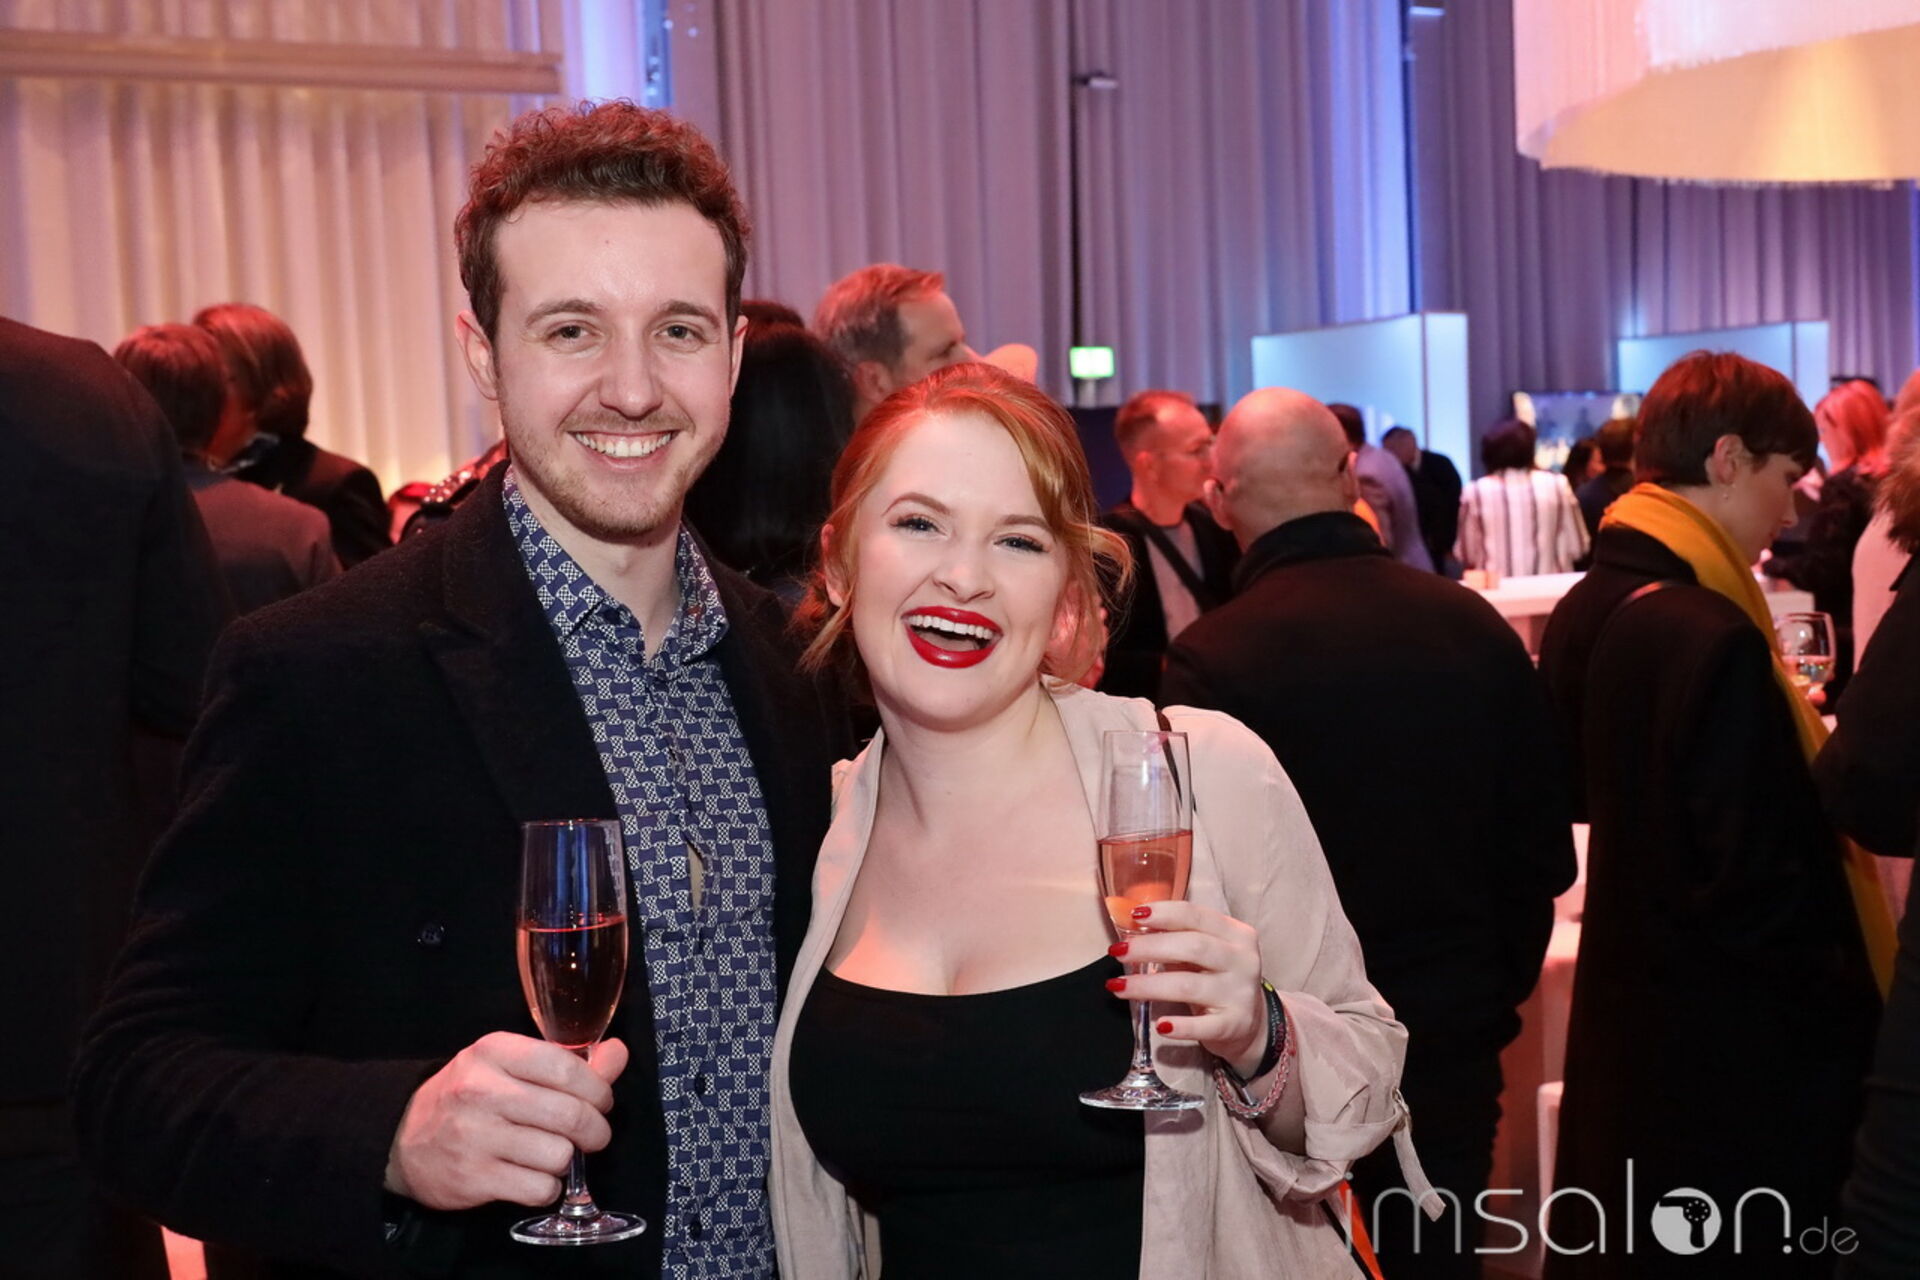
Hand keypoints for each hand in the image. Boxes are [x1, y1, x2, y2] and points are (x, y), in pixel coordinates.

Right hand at [383, 1032, 627, 1210]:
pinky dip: (546, 1187)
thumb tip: (618, 1053)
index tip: (601, 1100)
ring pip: (559, 1154)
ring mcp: (476, 1136)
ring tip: (553, 1154)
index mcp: (494, 1052)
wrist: (403, 1140)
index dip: (597, 1087)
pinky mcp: (474, 1178)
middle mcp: (483, 1091)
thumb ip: (568, 1062)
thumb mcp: (509, 1066)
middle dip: (595, 1129)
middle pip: (570, 1114)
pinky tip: (535, 1176)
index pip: (565, 1066)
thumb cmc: (468, 1097)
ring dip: (566, 1159)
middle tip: (593, 1134)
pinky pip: (539, 1188)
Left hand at [1108, 901, 1267, 1077]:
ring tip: (1119, 987)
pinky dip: (1180, 1026)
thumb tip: (1134, 927)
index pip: (1196, 916)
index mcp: (1235, 934)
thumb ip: (1178, 938)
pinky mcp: (1234, 1025)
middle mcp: (1242, 961)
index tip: (1134, 915)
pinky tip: (1160, 1025)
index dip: (1164, 913)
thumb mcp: (1206, 954)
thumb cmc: (1218, 980)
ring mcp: (1239, 994)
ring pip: (1189, 986)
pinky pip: (1203, 1026)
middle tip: (1118, 952)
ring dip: (1149, 985)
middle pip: (1192, 947)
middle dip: (1149, 947)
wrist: (1252, 1024)